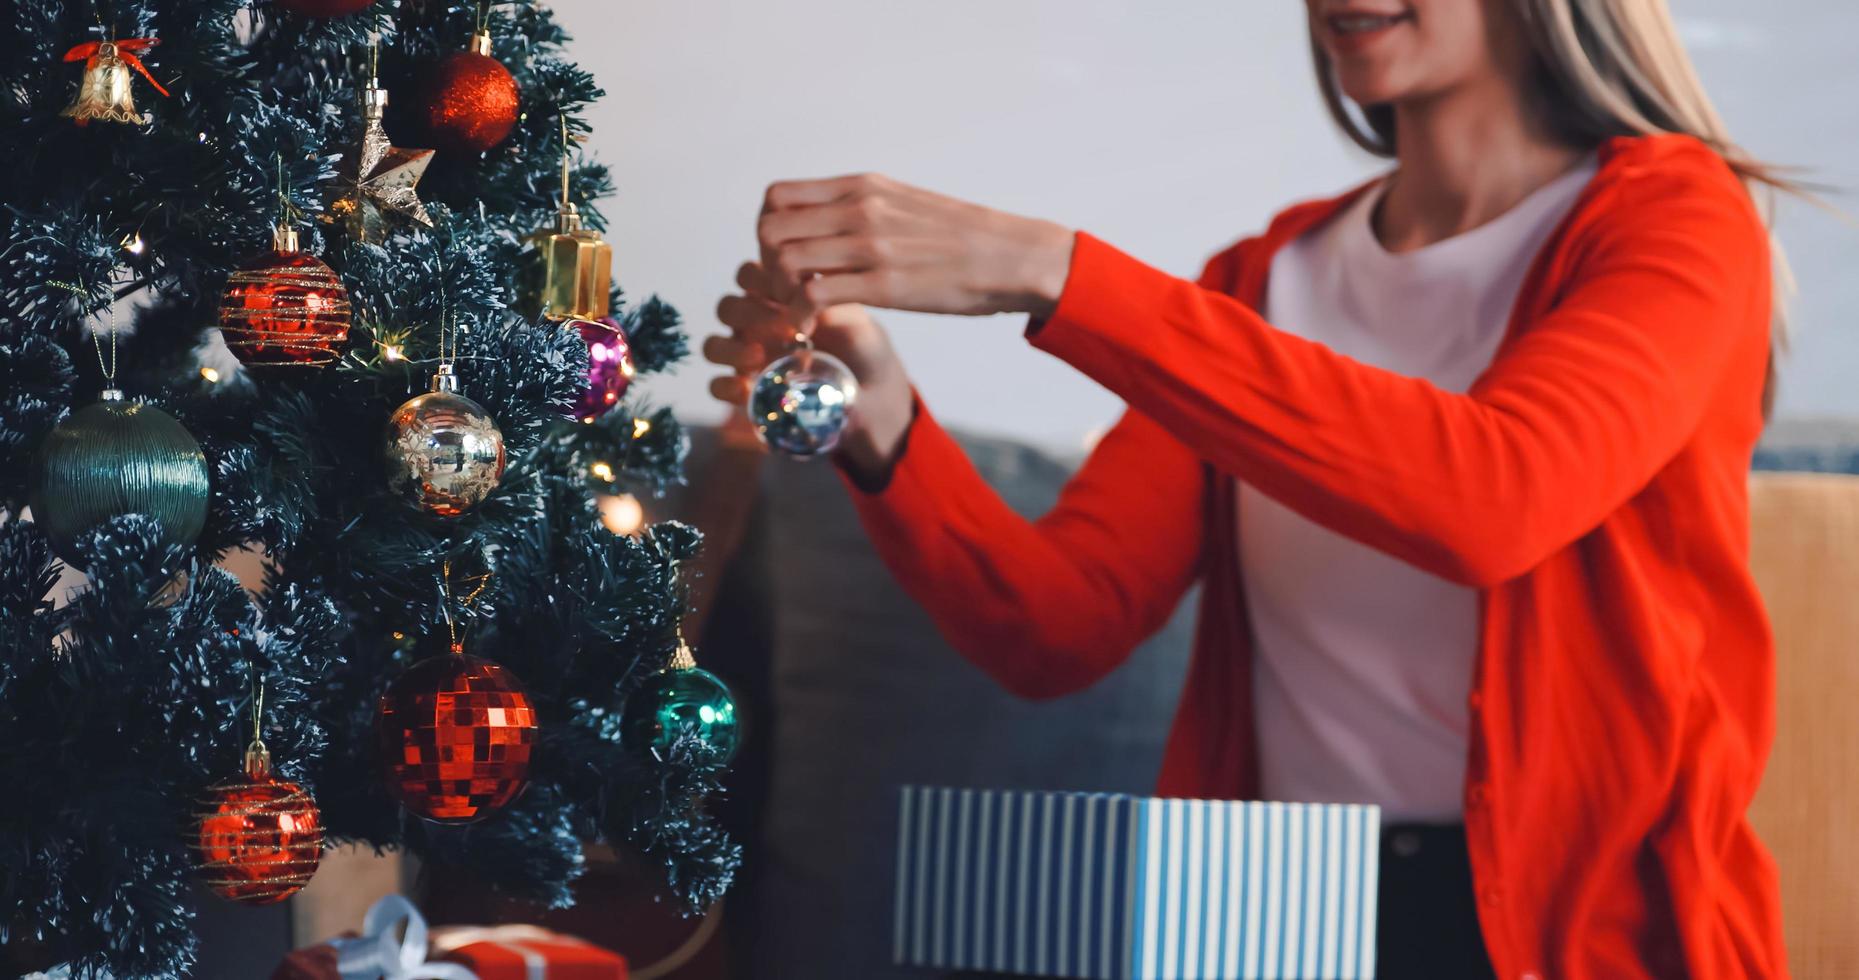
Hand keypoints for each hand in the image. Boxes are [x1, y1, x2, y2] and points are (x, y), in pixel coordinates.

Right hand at [707, 262, 915, 481]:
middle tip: (786, 328)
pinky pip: (716, 387)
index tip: (792, 294)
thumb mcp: (856, 322)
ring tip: (759, 356)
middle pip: (728, 307)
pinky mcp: (747, 394)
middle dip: (750, 313)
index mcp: (778, 298)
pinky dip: (726, 386)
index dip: (762, 279)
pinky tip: (750, 388)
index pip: (749, 274)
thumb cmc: (865, 350)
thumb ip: (826, 302)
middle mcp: (757, 325)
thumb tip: (798, 290)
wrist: (874, 397)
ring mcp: (748, 358)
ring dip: (730, 348)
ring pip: (713, 345)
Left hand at [757, 173, 1075, 318]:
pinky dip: (799, 316)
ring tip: (798, 312)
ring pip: (782, 261)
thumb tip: (833, 220)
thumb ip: (864, 207)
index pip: (776, 197)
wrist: (1012, 256)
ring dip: (779, 294)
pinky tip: (813, 327)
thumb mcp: (904, 203)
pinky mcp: (884, 284)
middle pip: (768, 229)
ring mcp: (870, 245)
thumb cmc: (963, 238)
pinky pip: (812, 296)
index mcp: (860, 186)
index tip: (785, 257)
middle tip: (786, 291)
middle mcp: (859, 208)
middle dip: (764, 265)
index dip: (766, 231)